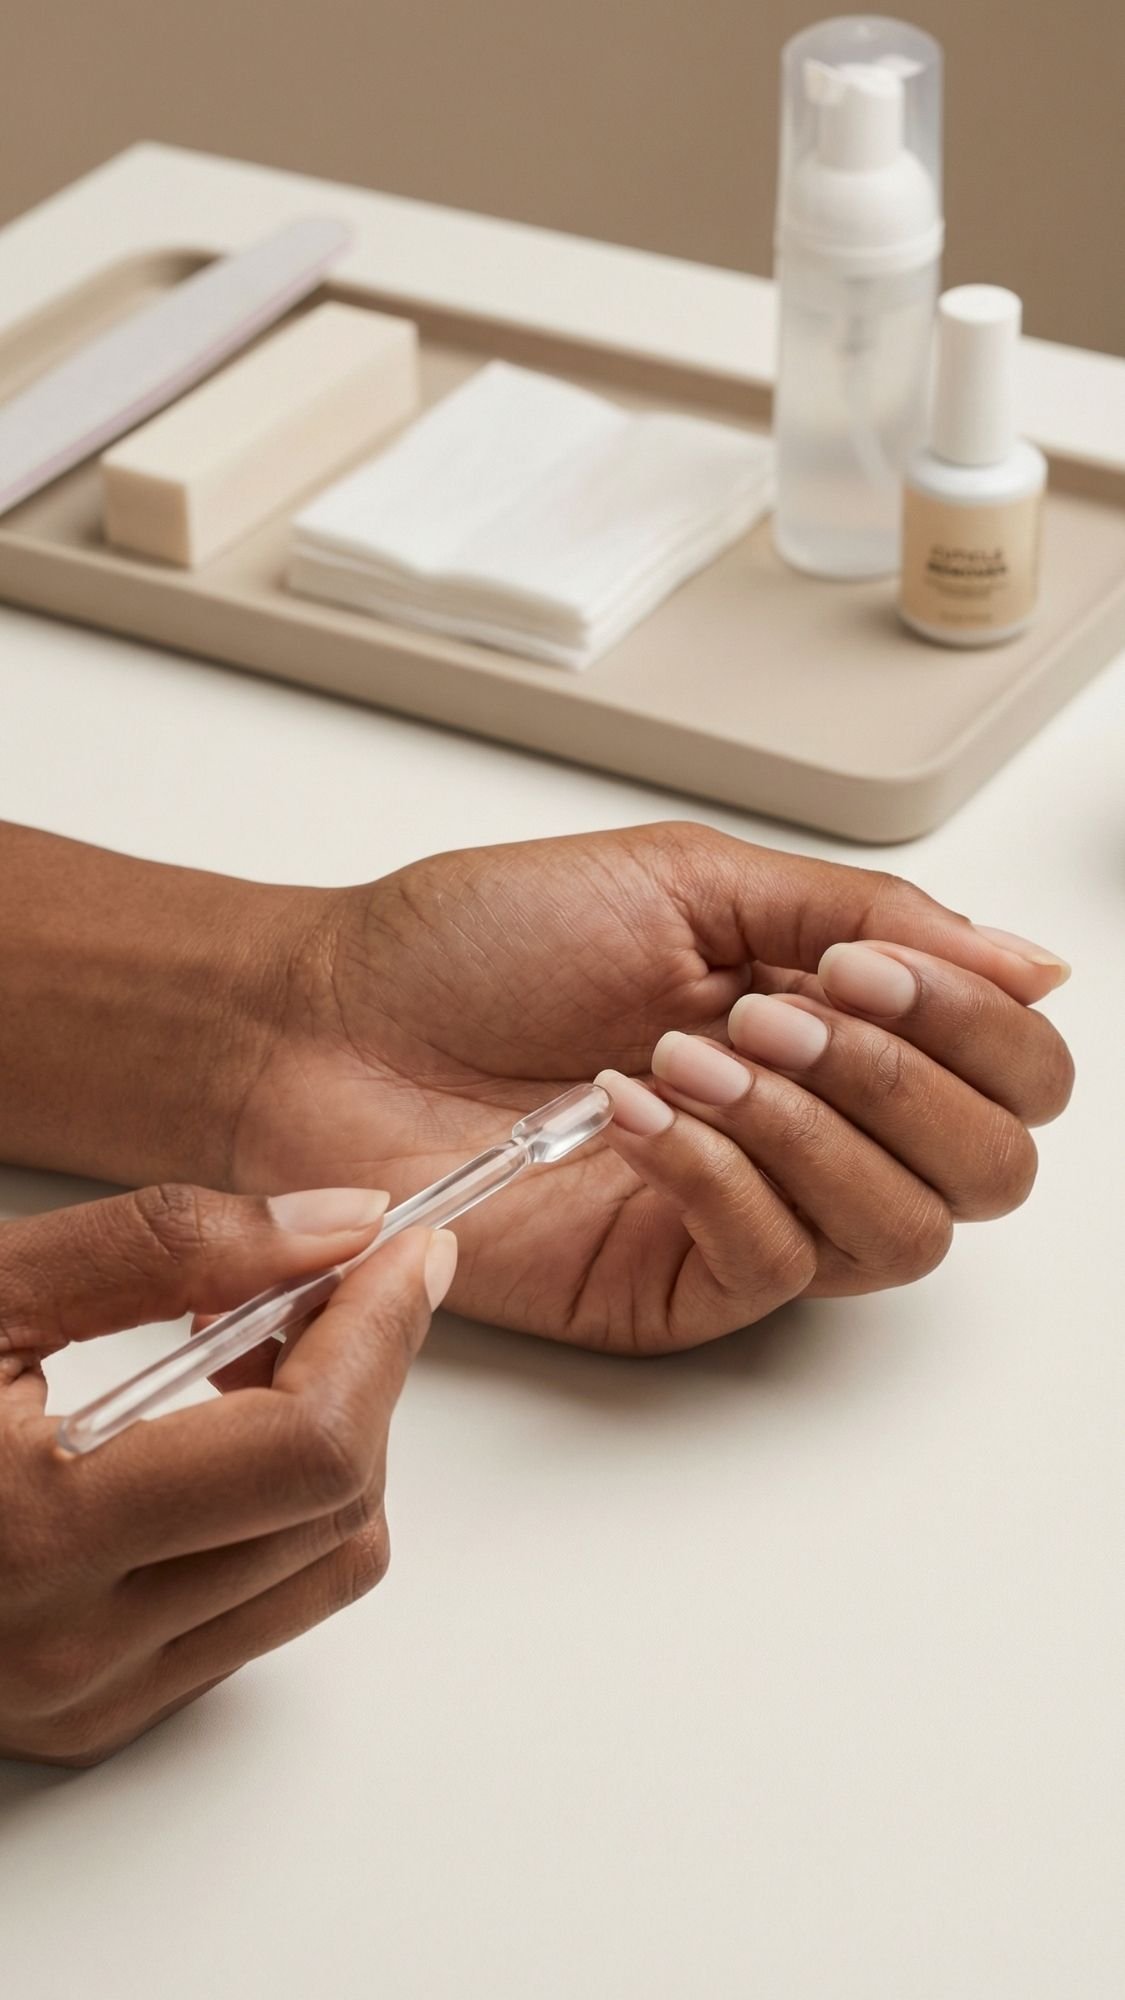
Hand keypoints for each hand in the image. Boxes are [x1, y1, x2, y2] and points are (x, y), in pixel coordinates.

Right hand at [0, 1183, 455, 1763]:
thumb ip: (166, 1245)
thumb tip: (338, 1223)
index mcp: (35, 1531)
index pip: (306, 1448)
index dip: (380, 1334)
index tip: (408, 1251)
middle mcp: (73, 1649)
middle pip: (336, 1512)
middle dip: (367, 1381)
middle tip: (333, 1285)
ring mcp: (85, 1702)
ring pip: (319, 1573)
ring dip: (333, 1447)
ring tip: (258, 1352)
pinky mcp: (92, 1718)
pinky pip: (257, 1616)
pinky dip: (278, 1513)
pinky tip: (217, 1431)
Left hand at [231, 823, 1072, 1352]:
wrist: (329, 1020)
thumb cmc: (475, 942)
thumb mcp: (687, 880)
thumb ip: (862, 917)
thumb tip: (1032, 962)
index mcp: (832, 1023)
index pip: (1009, 1067)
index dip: (978, 1023)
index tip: (871, 966)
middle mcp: (813, 1127)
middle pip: (990, 1167)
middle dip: (909, 1078)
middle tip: (791, 1014)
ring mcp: (747, 1214)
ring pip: (901, 1230)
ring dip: (814, 1124)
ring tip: (694, 1055)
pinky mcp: (670, 1285)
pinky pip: (774, 1262)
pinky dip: (717, 1171)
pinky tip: (631, 1113)